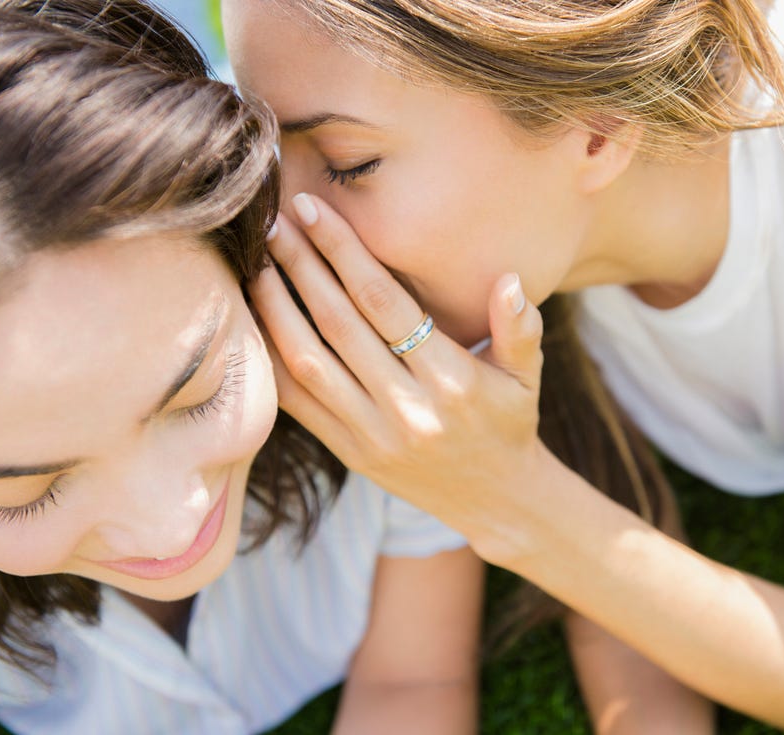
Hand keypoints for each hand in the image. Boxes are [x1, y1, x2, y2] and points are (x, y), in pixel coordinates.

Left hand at [248, 193, 548, 539]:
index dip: (343, 251)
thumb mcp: (527, 375)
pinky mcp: (350, 453)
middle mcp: (408, 408)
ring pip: (308, 361)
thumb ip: (521, 326)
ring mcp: (373, 435)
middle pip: (338, 323)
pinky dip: (272, 360)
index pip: (383, 302)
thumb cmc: (510, 422)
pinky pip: (298, 403)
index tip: (312, 210)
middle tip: (272, 223)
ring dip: (276, 308)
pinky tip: (257, 321)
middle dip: (300, 265)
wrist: (496, 500)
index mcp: (451, 379)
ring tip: (256, 264)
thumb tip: (508, 280)